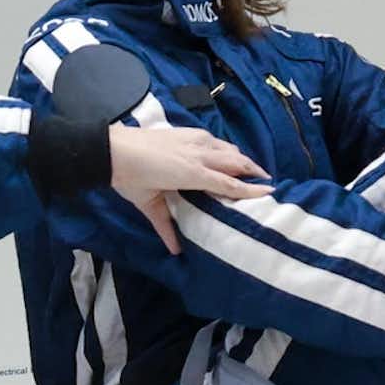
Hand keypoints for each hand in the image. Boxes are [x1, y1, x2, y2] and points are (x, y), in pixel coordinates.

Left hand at [108, 126, 268, 252]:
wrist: (115, 150)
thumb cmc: (133, 180)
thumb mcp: (150, 205)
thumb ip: (166, 226)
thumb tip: (176, 251)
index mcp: (195, 174)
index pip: (230, 184)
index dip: (251, 190)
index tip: (270, 193)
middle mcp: (200, 156)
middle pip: (236, 162)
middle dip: (253, 170)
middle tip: (266, 180)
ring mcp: (195, 141)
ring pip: (228, 148)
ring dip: (241, 158)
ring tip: (249, 167)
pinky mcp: (187, 132)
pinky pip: (214, 140)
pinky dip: (224, 148)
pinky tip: (225, 153)